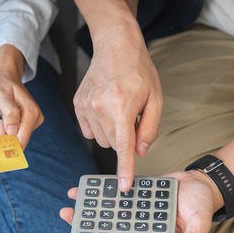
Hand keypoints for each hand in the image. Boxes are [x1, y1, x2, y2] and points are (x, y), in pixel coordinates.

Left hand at [0, 45, 42, 148]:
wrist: (3, 74)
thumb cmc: (1, 81)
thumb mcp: (2, 95)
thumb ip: (9, 113)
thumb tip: (12, 132)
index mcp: (31, 114)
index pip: (20, 140)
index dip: (4, 140)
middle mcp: (32, 122)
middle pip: (12, 141)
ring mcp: (26, 124)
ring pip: (5, 139)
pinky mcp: (19, 126)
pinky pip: (4, 134)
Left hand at [58, 170, 221, 232]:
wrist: (200, 182)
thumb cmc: (203, 206)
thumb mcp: (201, 224)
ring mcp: (134, 216)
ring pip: (105, 220)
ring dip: (85, 218)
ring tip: (67, 213)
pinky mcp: (131, 199)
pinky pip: (111, 199)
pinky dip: (96, 196)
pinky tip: (80, 192)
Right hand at [73, 26, 162, 190]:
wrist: (115, 46)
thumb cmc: (139, 71)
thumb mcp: (156, 98)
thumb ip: (149, 128)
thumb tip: (140, 152)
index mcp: (122, 106)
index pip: (123, 146)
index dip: (125, 169)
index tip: (123, 186)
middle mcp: (100, 107)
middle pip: (113, 144)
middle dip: (124, 138)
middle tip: (131, 117)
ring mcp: (85, 105)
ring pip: (100, 139)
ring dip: (111, 132)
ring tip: (118, 109)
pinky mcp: (78, 104)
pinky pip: (88, 130)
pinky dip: (99, 126)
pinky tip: (106, 109)